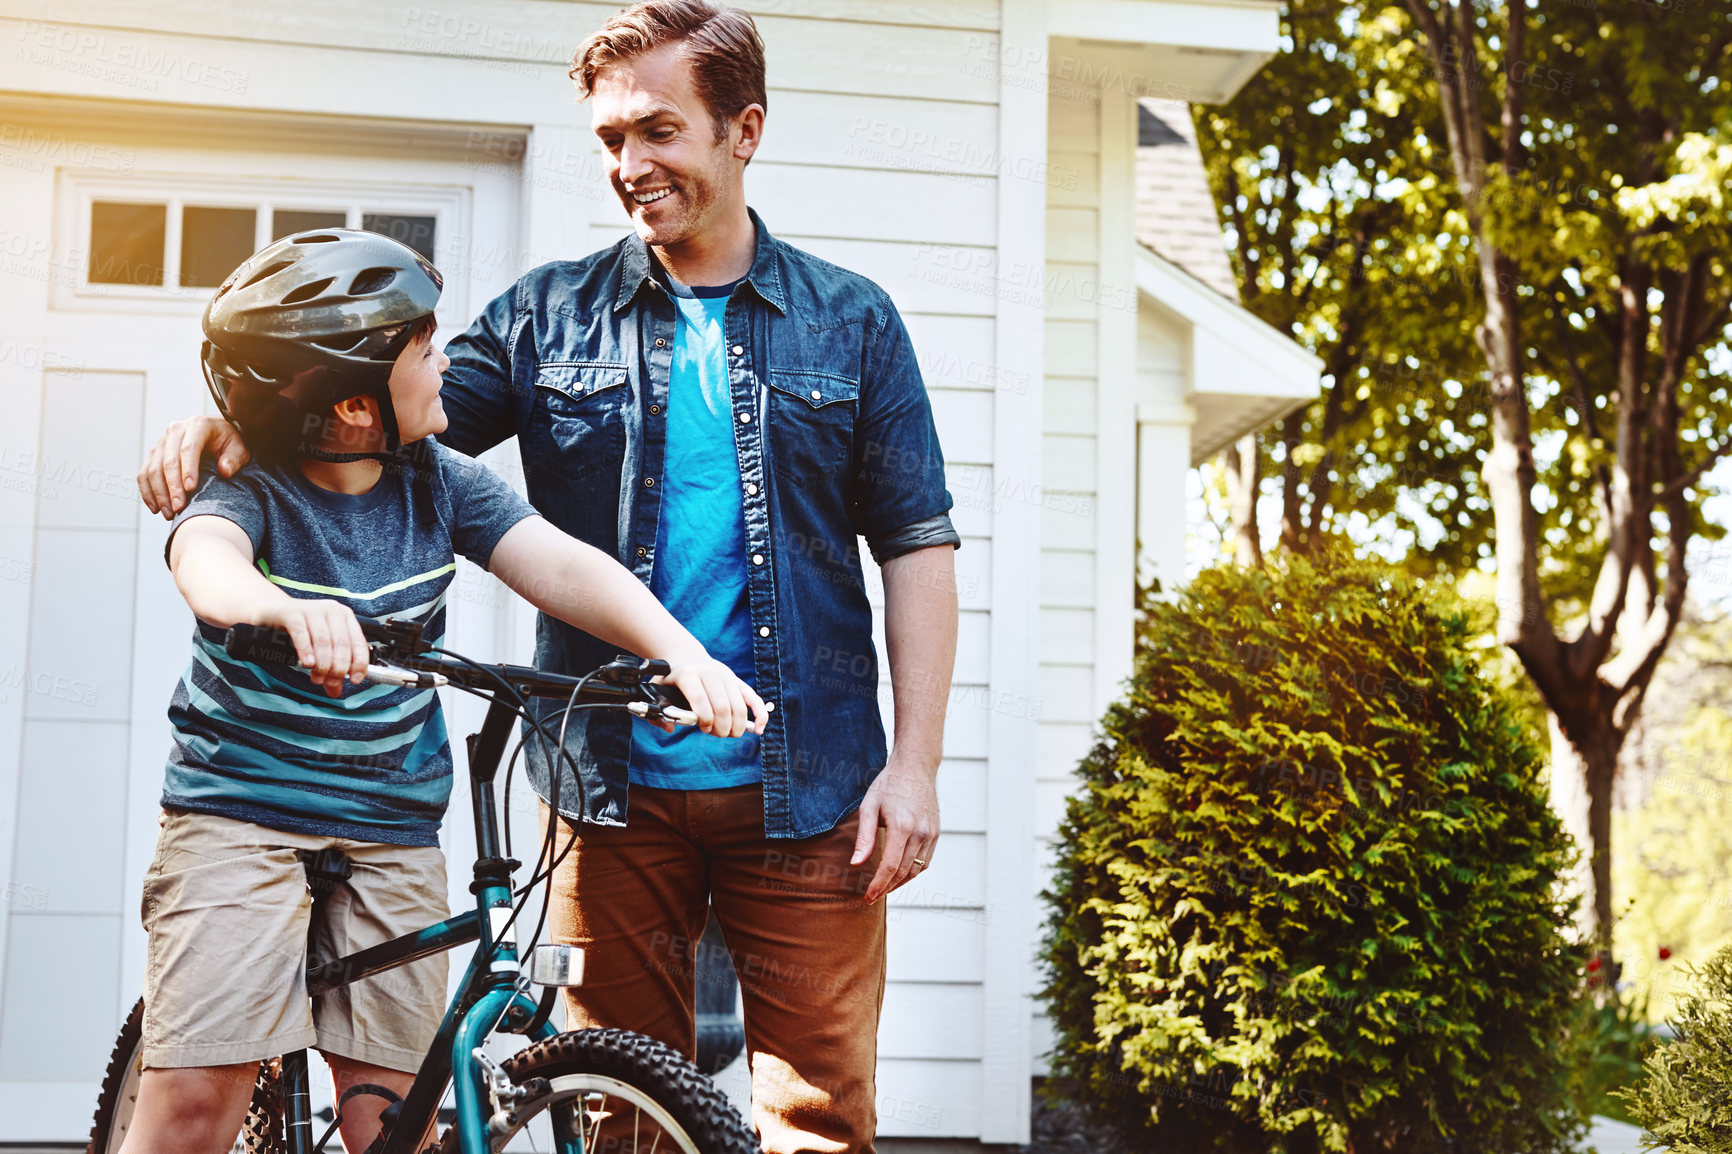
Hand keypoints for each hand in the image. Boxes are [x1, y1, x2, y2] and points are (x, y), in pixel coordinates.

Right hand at [139, 415, 250, 518]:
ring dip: (159, 493)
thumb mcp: (240, 449)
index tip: (190, 489)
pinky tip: (155, 508)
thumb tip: (225, 470)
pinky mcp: (154, 454)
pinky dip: (148, 492)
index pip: (189, 448)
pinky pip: (144, 474)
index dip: (187, 469)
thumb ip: (234, 459)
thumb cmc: (229, 444)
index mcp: (198, 425)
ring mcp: (162, 442)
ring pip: (153, 469)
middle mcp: (176, 430)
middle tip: (179, 508)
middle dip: (172, 487)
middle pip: (168, 460)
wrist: (218, 436)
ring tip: (169, 513)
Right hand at [258, 599, 370, 697]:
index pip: (358, 642)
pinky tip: (307, 663)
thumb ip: (329, 668)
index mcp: (344, 617)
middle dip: (337, 668)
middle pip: (341, 644)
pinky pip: (302, 633)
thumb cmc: (300, 628)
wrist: (270, 611)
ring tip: (317, 677)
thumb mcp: (319, 648)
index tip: (355, 680)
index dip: (359, 664)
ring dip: (322, 664)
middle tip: (330, 683)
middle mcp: (332, 610)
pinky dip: (306, 650)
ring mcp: (312, 609)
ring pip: (323, 640)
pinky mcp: (292, 612)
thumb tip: (335, 691)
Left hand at [654, 654, 769, 738]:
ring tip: (727, 732)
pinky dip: (759, 715)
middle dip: (720, 727)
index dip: (703, 719)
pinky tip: (758, 729)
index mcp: (688, 674)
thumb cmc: (671, 678)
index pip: (700, 699)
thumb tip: (669, 728)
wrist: (686, 657)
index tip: (702, 727)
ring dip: (735, 726)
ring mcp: (726, 676)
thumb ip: (658, 710)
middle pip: (722, 706)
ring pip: (738, 706)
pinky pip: (754, 699)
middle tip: (714, 733)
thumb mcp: (658, 689)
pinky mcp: (737, 681)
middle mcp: (710, 673)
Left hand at [852, 758, 939, 903]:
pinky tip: (899, 874)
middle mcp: (921, 833)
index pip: (890, 867)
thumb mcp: (869, 806)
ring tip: (884, 888)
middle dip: (887, 888)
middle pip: (903, 873)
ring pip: (917, 870)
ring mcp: (932, 834)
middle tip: (872, 896)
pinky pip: (925, 862)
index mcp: (902, 826)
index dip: (878, 885)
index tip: (867, 897)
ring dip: (900, 883)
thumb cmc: (889, 785)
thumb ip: (864, 837)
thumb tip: (856, 864)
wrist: (916, 767)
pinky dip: (913, 872)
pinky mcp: (936, 833)